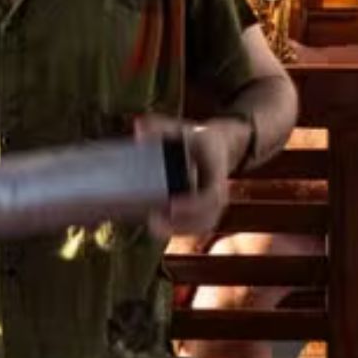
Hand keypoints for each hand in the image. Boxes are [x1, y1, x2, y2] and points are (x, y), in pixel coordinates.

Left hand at [136, 114, 242, 238]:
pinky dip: (178, 230)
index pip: (210, 196)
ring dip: (177, 230)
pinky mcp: (205, 213)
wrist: (217, 148)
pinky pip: (195, 228)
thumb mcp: (182, 130)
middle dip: (180, 224)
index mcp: (216, 173)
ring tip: (153, 224)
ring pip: (201, 226)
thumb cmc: (197, 139)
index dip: (192, 205)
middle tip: (154, 220)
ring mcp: (214, 206)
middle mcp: (219, 193)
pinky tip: (157, 226)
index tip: (171, 204)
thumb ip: (161, 128)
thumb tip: (138, 127)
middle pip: (206, 218)